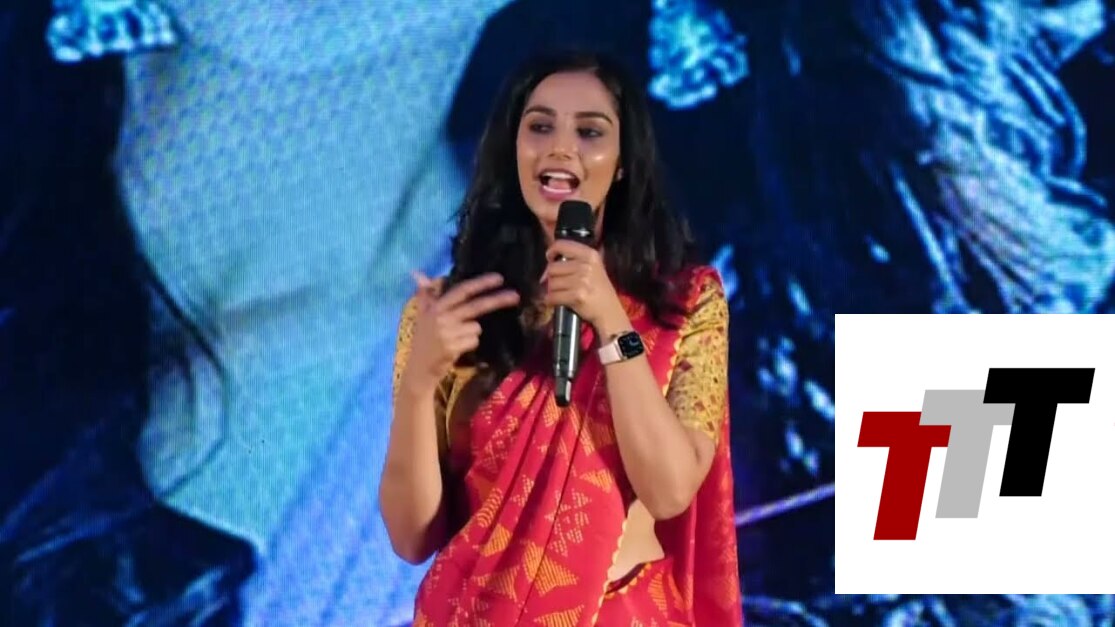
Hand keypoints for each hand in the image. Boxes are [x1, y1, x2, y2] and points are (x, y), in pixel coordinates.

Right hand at [402, 271, 519, 391]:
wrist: (419, 368)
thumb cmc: (424, 339)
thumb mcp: (422, 314)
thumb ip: (424, 293)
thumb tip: (416, 272)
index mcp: (435, 307)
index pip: (461, 291)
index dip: (480, 283)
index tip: (499, 278)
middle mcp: (441, 317)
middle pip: (475, 306)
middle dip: (497, 300)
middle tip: (515, 295)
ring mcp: (447, 333)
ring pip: (476, 327)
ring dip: (472, 332)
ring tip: (456, 338)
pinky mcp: (452, 348)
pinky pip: (474, 341)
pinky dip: (470, 344)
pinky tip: (457, 348)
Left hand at [542, 240, 624, 327]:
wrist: (609, 311)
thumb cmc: (599, 289)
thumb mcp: (593, 267)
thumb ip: (574, 259)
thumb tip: (549, 262)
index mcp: (590, 255)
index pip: (561, 245)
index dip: (552, 252)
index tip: (551, 259)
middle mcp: (586, 265)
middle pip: (552, 267)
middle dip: (552, 277)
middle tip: (559, 283)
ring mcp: (582, 281)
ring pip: (551, 283)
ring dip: (552, 290)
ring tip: (562, 293)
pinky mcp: (577, 296)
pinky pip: (552, 296)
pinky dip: (551, 301)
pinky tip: (556, 301)